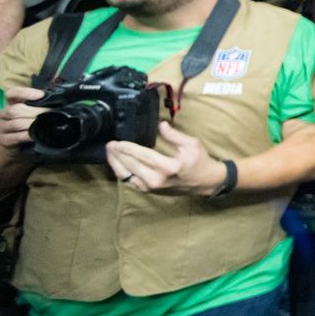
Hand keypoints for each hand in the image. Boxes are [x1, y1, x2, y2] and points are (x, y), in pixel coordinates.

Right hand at [0, 87, 46, 153]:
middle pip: (16, 109)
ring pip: (17, 123)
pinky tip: (36, 135)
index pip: (12, 93)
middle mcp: (3, 114)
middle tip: (51, 113)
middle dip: (36, 111)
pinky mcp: (4, 140)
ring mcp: (2, 127)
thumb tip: (55, 102)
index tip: (41, 95)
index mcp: (10, 103)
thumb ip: (38, 105)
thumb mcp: (30, 111)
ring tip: (45, 124)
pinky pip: (17, 137)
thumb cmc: (27, 123)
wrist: (16, 143)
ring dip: (33, 124)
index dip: (26, 93)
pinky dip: (29, 136)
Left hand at [105, 122, 226, 196]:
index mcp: (168, 167)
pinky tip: (117, 164)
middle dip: (118, 154)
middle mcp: (157, 179)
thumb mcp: (191, 144)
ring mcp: (151, 187)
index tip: (117, 141)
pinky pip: (129, 181)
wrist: (205, 182)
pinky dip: (121, 172)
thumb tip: (160, 124)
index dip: (127, 148)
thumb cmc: (199, 162)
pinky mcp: (148, 191)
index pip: (142, 155)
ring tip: (110, 153)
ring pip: (126, 176)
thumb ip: (174, 135)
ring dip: (115, 164)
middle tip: (110, 144)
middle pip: (131, 165)